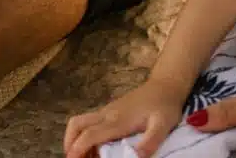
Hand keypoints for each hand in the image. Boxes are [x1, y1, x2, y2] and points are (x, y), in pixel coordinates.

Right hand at [63, 77, 187, 157]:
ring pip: (80, 122)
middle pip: (76, 124)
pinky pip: (90, 123)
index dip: (77, 149)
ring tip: (84, 157)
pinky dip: (85, 136)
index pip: (89, 134)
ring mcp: (107, 111)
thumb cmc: (164, 106)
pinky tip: (96, 149)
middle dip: (70, 143)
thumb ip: (150, 142)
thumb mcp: (163, 125)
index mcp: (118, 121)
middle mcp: (108, 115)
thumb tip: (136, 157)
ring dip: (75, 139)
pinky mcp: (110, 111)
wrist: (165, 85)